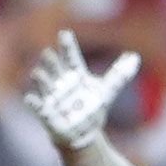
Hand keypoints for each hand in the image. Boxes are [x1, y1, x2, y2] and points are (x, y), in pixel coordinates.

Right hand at [21, 30, 137, 151]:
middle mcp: (61, 83)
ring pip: (45, 84)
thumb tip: (135, 57)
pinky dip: (34, 103)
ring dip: (41, 79)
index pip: (71, 57)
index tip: (64, 33)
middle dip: (51, 61)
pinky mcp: (47, 113)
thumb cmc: (91, 107)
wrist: (83, 132)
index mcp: (75, 75)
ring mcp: (53, 97)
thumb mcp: (107, 91)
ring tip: (38, 73)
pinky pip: (38, 107)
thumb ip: (119, 74)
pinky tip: (30, 99)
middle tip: (48, 53)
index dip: (68, 46)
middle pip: (55, 68)